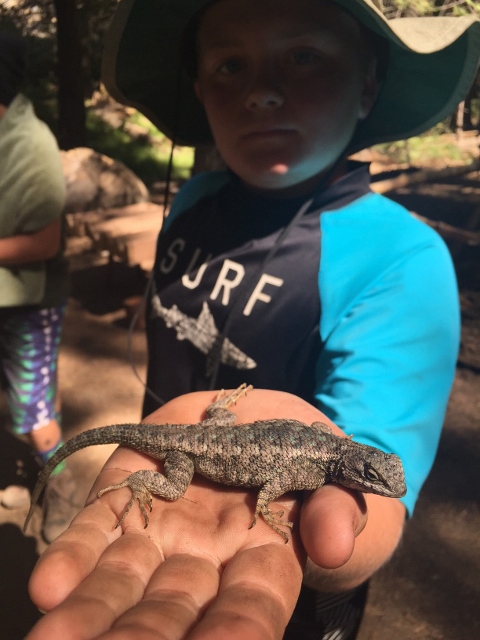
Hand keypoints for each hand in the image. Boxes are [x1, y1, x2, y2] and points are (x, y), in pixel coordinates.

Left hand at [26, 389, 381, 639]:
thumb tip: (332, 543)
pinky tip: (50, 585)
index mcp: (263, 562)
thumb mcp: (338, 478)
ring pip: (123, 580)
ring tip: (58, 639)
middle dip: (144, 637)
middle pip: (173, 610)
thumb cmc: (310, 460)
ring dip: (92, 611)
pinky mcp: (128, 495)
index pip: (251, 607)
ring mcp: (161, 530)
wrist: (262, 418)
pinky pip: (97, 529)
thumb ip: (338, 507)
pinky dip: (73, 557)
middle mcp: (206, 560)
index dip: (236, 631)